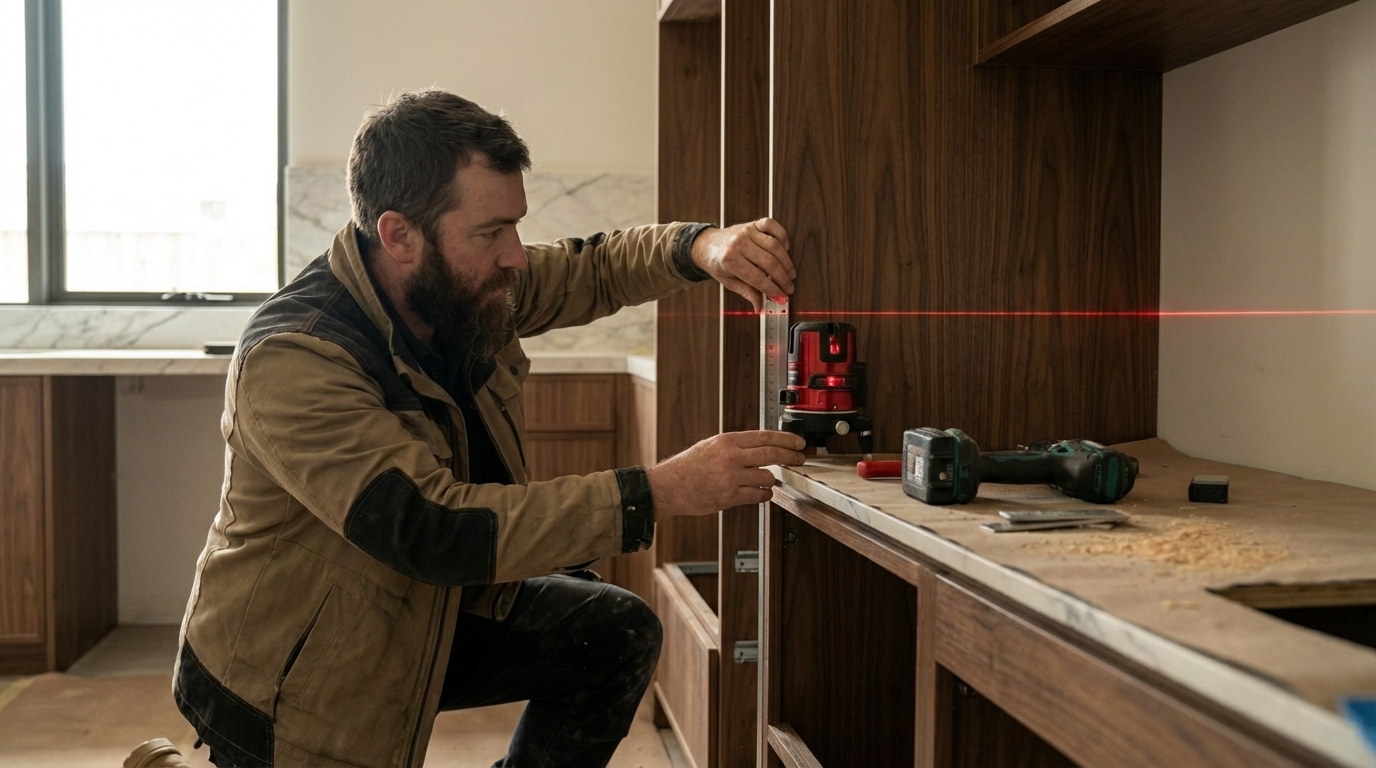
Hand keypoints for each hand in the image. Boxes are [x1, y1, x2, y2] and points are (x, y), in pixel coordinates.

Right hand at [646, 431, 807, 516]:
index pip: (764, 436)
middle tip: (800, 459)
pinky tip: (762, 492)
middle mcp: (730, 457)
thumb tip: (761, 447)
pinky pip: (758, 495)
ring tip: (769, 480)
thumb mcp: (711, 446)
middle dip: (791, 456)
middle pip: (771, 453)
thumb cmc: (687, 467)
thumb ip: (735, 446)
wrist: (668, 486)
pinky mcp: (729, 497)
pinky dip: (764, 494)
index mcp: (726, 441)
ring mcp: (730, 477)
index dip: (786, 439)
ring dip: (772, 479)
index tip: (798, 442)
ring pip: (767, 476)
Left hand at [690, 218, 794, 311]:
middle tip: (789, 287)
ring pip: (775, 246)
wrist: (707, 245)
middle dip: (782, 278)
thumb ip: (747, 293)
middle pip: (769, 262)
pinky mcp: (753, 224)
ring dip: (786, 262)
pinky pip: (772, 225)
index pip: (758, 278)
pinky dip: (782, 235)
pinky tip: (786, 248)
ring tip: (790, 274)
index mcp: (730, 260)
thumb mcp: (729, 282)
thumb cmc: (718, 264)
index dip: (772, 289)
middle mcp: (739, 244)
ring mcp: (747, 232)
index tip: (782, 297)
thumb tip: (760, 307)